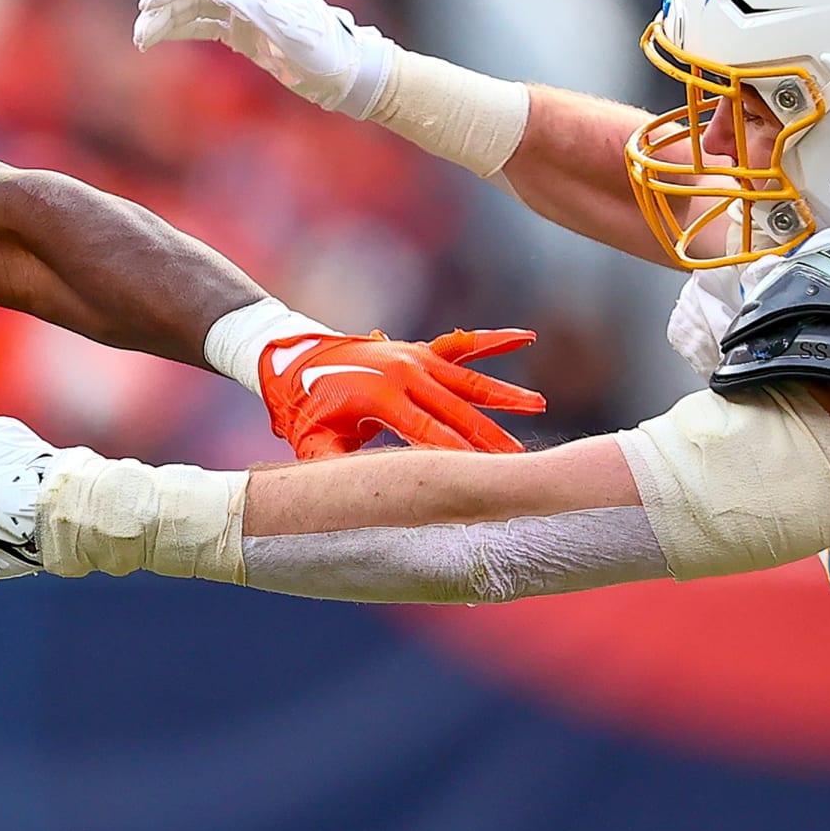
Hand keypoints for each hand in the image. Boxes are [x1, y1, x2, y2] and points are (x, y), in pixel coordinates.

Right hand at [134, 0, 399, 118]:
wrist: (346, 75)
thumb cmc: (322, 52)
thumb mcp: (288, 28)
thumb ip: (247, 0)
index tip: (148, 6)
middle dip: (160, 6)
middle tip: (140, 33)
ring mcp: (242, 11)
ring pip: (191, 7)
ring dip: (164, 20)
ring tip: (141, 42)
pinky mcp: (242, 32)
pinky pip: (201, 24)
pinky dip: (177, 30)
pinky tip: (158, 41)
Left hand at [260, 329, 546, 457]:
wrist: (292, 358)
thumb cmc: (303, 408)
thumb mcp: (312, 442)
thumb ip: (336, 467)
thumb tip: (357, 494)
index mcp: (379, 397)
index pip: (428, 433)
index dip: (457, 454)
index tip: (485, 474)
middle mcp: (402, 373)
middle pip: (455, 410)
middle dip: (489, 437)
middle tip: (521, 460)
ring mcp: (413, 357)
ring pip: (466, 379)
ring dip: (503, 395)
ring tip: (537, 406)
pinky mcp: (418, 350)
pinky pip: (460, 346)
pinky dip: (493, 341)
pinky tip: (526, 336)